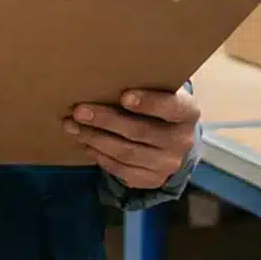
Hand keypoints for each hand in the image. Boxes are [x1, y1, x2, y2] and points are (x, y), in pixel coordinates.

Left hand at [67, 86, 198, 190]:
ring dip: (95, 139)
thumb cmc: (159, 108)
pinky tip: (85, 143)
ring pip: (126, 153)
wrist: (174, 142)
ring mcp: (168, 164)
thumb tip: (102, 80)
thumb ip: (143, 87)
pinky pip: (121, 170)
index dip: (148, 102)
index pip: (171, 107)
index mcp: (187, 112)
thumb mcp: (161, 93)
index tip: (124, 96)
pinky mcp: (152, 179)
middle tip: (79, 111)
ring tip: (73, 126)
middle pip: (140, 132)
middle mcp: (181, 140)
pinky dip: (100, 156)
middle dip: (106, 120)